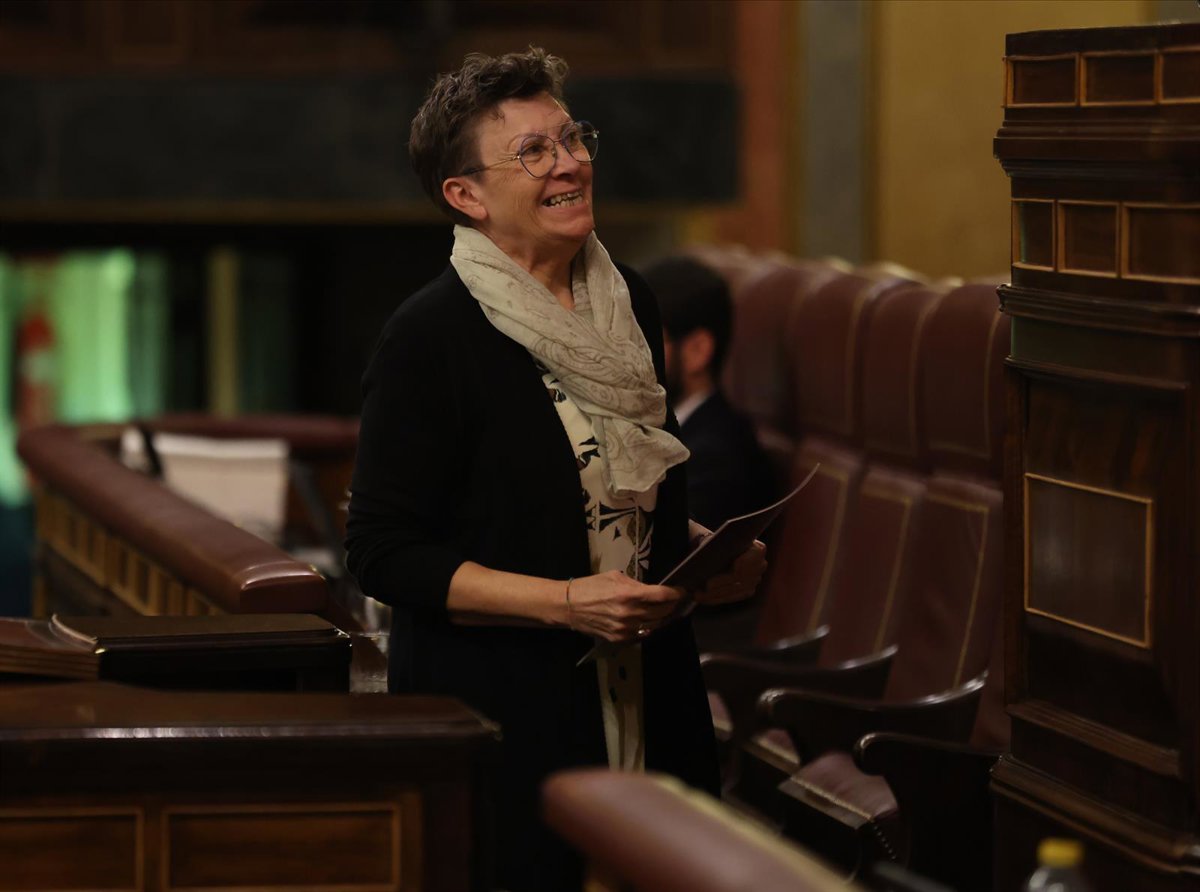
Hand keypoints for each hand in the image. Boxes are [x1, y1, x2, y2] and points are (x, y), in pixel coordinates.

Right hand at [567, 570, 683, 642]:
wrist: (569, 607)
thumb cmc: (590, 587)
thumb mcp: (615, 577)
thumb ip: (636, 584)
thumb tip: (652, 590)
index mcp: (629, 594)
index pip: (663, 596)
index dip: (677, 593)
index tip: (683, 591)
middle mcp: (630, 614)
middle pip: (663, 612)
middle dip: (673, 605)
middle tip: (677, 600)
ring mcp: (626, 630)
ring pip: (656, 625)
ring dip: (664, 618)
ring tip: (667, 610)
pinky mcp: (620, 640)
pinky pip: (643, 635)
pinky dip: (650, 627)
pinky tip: (650, 620)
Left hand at [694, 539, 766, 605]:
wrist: (722, 551)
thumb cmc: (719, 543)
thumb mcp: (718, 540)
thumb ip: (716, 545)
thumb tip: (706, 554)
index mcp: (758, 549)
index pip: (754, 556)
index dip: (745, 562)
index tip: (734, 567)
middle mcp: (760, 565)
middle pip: (741, 576)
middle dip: (723, 582)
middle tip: (707, 585)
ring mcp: (755, 580)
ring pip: (735, 589)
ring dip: (715, 593)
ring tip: (698, 595)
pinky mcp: (747, 591)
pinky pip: (732, 597)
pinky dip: (716, 598)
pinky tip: (703, 599)